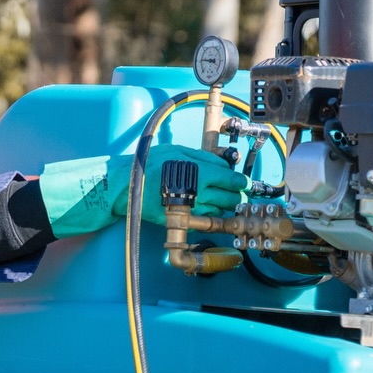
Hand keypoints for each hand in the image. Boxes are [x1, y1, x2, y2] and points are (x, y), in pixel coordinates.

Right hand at [38, 145, 247, 237]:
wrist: (128, 187)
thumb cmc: (150, 165)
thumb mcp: (178, 150)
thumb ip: (204, 156)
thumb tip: (224, 162)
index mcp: (200, 171)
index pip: (233, 180)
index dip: (242, 182)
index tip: (245, 183)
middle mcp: (199, 192)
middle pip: (232, 198)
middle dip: (237, 196)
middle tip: (237, 193)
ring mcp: (192, 209)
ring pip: (221, 212)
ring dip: (224, 206)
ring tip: (220, 199)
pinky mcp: (183, 221)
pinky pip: (205, 221)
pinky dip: (209, 216)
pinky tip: (204, 208)